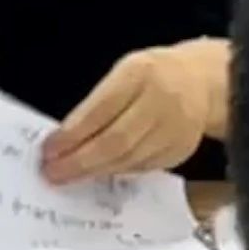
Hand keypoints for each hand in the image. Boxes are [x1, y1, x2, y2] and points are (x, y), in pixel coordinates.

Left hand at [42, 40, 228, 183]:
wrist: (200, 82)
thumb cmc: (150, 76)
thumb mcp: (124, 73)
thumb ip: (98, 103)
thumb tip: (64, 139)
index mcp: (140, 73)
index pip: (101, 110)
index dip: (72, 134)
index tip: (48, 149)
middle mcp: (161, 101)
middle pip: (116, 141)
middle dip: (79, 160)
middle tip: (52, 172)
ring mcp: (175, 129)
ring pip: (128, 159)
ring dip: (94, 171)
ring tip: (68, 176)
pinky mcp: (180, 151)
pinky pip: (142, 167)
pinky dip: (116, 172)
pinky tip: (97, 173)